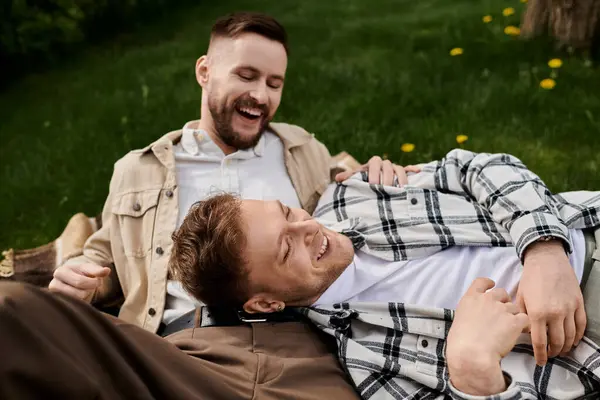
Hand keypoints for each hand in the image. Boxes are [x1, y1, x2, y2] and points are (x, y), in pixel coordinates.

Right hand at [48, 262, 110, 301]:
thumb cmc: (82, 274)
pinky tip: (80, 299)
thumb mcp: (89, 269)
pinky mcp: (58, 306)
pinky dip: (80, 305)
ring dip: (85, 298)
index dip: (93, 283)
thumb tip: (107, 270)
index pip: (80, 281)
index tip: (99, 282)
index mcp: (60, 272)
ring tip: (84, 291)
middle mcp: (53, 285)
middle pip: (80, 294)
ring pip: (77, 302)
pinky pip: (74, 309)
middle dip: (90, 291)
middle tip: (92, 287)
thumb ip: (97, 270)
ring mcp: (54, 297)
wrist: (73, 280)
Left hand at [334, 156, 420, 184]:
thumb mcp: (357, 179)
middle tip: (385, 189)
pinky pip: (409, 169)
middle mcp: (385, 164)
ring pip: (399, 169)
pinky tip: (418, 172)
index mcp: (373, 163)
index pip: (374, 163)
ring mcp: (395, 168)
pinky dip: (414, 169)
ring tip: (399, 190)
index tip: (372, 184)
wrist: (374, 180)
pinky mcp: (403, 173)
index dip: (373, 172)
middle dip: (386, 178)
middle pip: (388, 167)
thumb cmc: (364, 181)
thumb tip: (337, 179)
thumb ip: (349, 178)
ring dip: (400, 179)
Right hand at [446, 278, 528, 394]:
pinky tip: (518, 333)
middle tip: (503, 313)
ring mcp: (501, 309)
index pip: (481, 282)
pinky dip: (523, 326)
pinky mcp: (514, 321)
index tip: (492, 284)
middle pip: (502, 293)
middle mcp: (486, 300)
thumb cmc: (460, 342)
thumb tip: (477, 318)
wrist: (471, 353)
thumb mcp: (459, 320)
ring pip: (514, 307)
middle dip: (504, 301)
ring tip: (508, 330)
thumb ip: (471, 313)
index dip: (488, 283)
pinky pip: (524, 319)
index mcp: (470, 298)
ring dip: (513, 316)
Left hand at [517, 240, 585, 364]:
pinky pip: (581, 325)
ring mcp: (568, 309)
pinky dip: (578, 336)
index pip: (540, 341)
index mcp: (537, 313)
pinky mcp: (578, 304)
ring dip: (565, 346)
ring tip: (559, 350)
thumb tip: (523, 331)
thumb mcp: (520, 297)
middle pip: (556, 342)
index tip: (540, 361)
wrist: (547, 260)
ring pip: (570, 336)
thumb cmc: (530, 278)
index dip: (540, 354)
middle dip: (552, 352)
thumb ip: (521, 315)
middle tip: (549, 356)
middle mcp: (554, 314)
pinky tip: (573, 340)